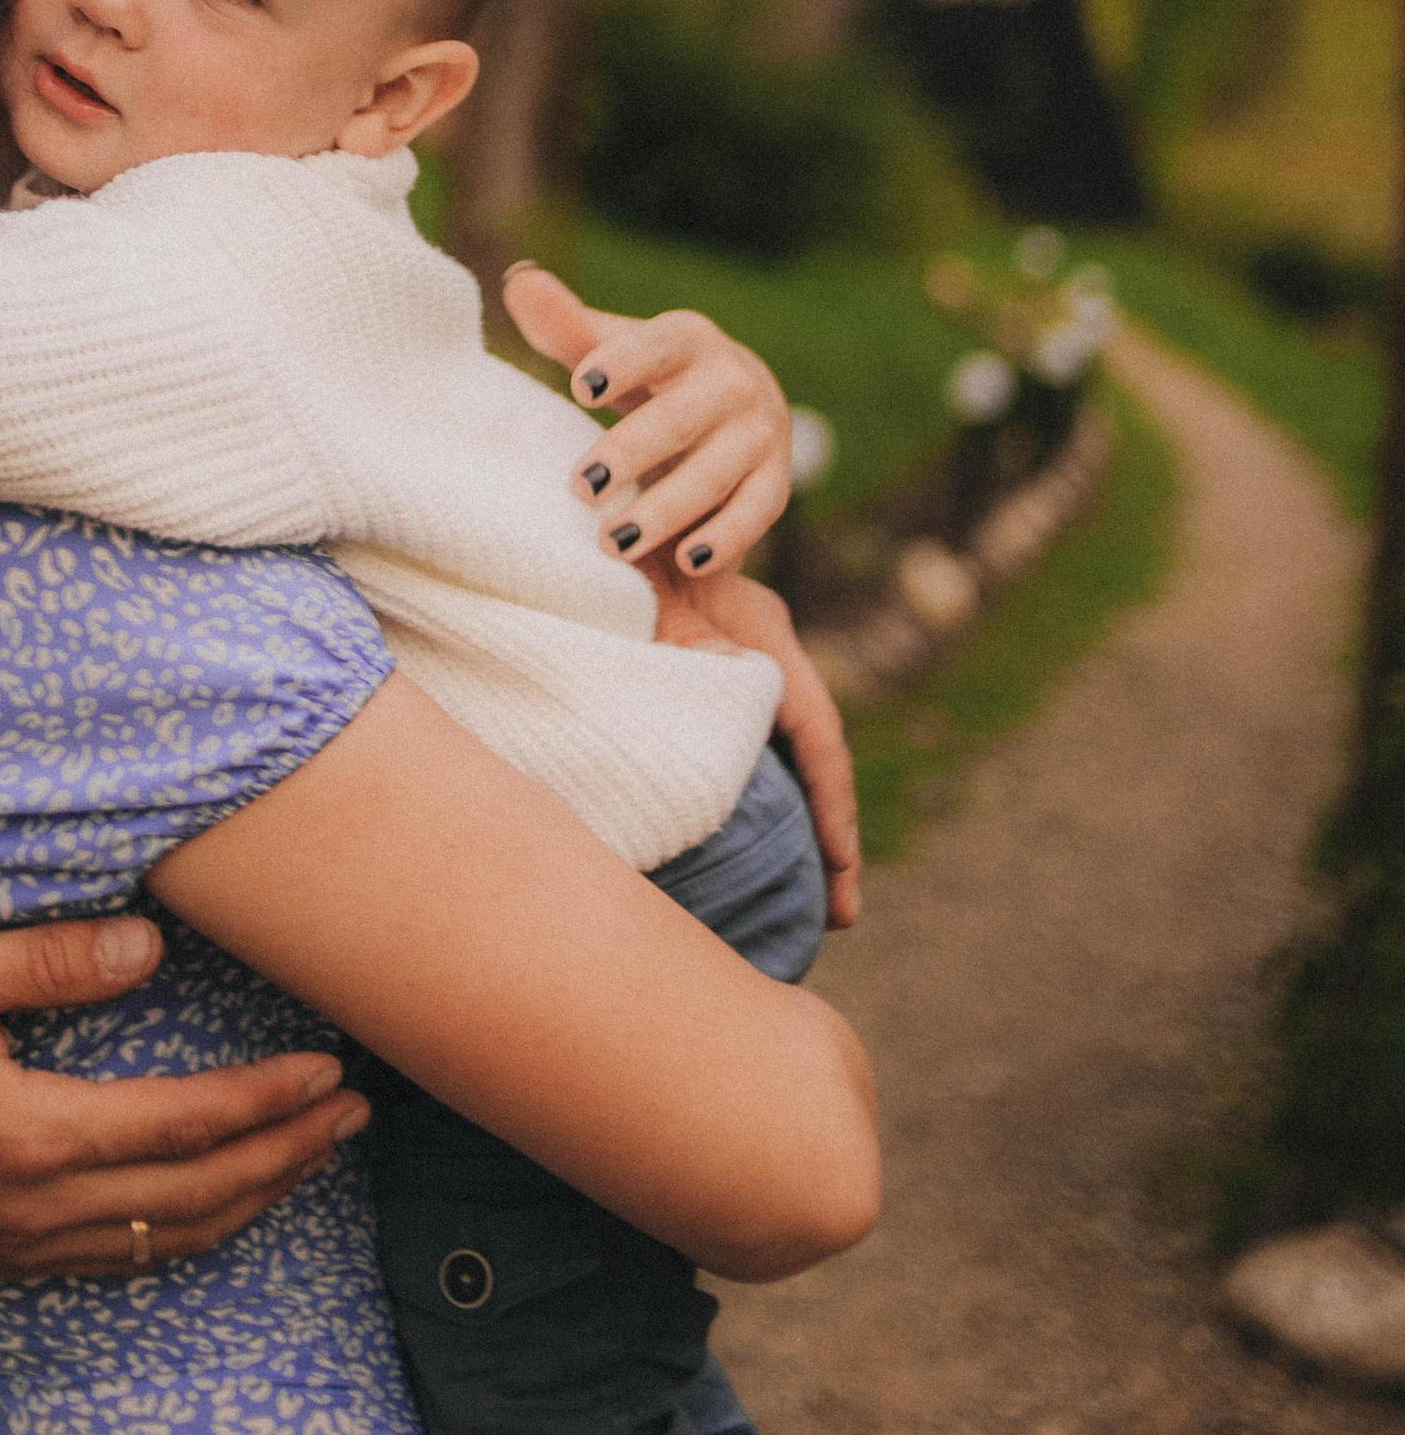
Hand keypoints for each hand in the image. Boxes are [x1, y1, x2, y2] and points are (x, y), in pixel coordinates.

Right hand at [0, 912, 370, 1278]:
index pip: (185, 1125)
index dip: (267, 1102)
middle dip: (290, 1154)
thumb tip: (148, 947)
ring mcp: (22, 1246)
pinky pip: (124, 1261)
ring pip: (172, 1241)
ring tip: (314, 1156)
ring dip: (255, 1199)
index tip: (329, 1070)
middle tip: (356, 1114)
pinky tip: (220, 1205)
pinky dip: (192, 1235)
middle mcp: (38, 1207)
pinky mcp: (4, 1259)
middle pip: (200, 1194)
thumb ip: (46, 958)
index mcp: (30, 1136)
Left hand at [502, 265, 790, 578]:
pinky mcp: (774, 483)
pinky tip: (687, 561)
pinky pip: (754, 513)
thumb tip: (519, 279)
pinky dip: (725, 538)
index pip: (655, 347)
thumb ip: (566, 325)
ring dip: (665, 509)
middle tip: (580, 488)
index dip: (621, 364)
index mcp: (688, 340)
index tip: (579, 389)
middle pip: (680, 418)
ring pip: (713, 473)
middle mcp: (732, 381)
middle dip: (630, 453)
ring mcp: (759, 433)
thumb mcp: (613, 349)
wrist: (741, 405)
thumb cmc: (655, 377)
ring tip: (612, 543)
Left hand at [644, 556, 861, 930]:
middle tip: (840, 916)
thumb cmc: (615, 550)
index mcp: (764, 634)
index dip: (832, 805)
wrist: (593, 517)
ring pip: (778, 755)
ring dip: (793, 821)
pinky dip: (752, 793)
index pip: (817, 735)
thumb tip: (723, 679)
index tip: (842, 869)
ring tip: (806, 898)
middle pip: (811, 756)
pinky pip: (737, 745)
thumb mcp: (649, 595)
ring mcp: (730, 667)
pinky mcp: (697, 676)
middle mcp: (759, 654)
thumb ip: (681, 638)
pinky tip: (742, 841)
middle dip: (827, 835)